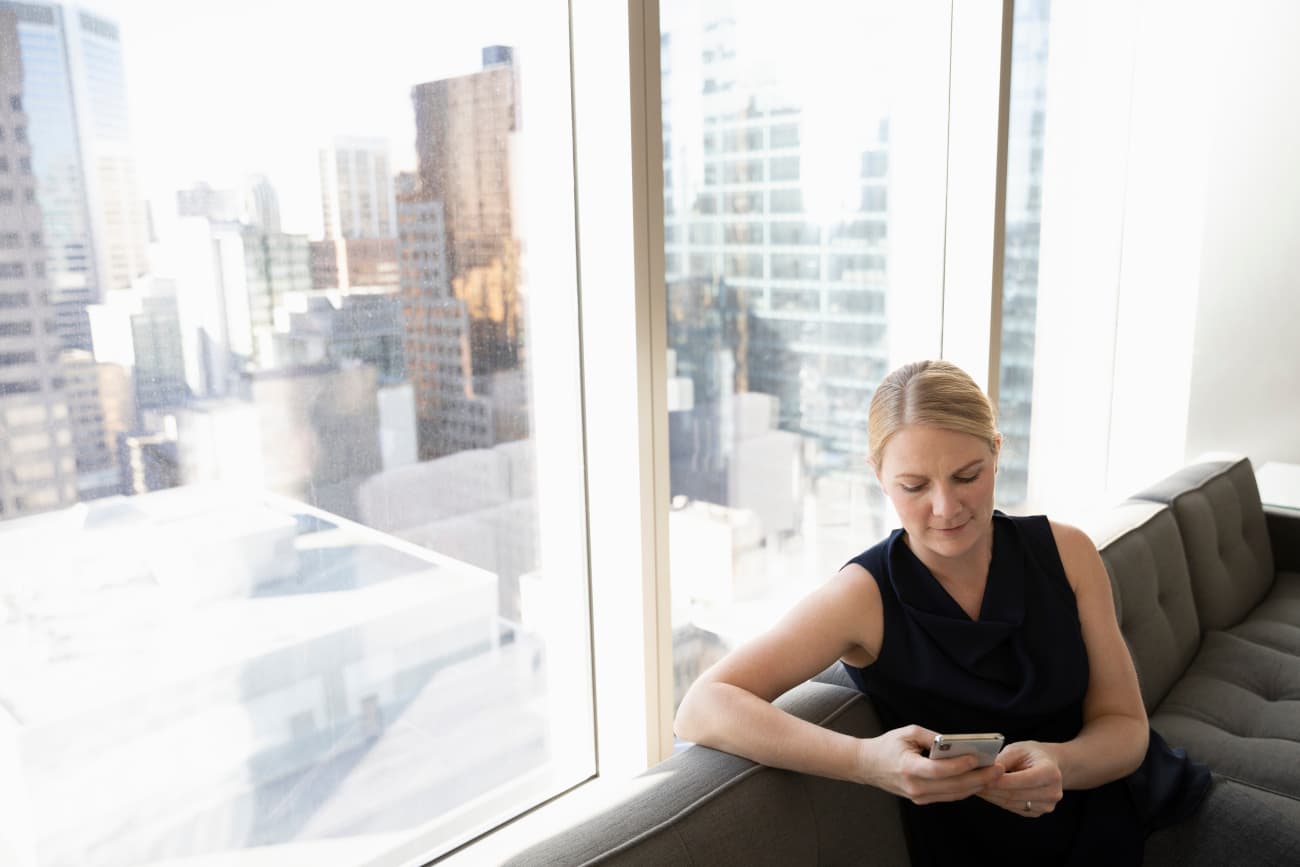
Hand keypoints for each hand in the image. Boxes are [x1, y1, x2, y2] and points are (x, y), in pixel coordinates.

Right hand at [859, 725, 1004, 804]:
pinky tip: (978, 780)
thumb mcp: (908, 732)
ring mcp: (918, 796)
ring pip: (954, 794)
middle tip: (998, 769)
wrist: (867, 765)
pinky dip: (965, 789)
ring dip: (976, 786)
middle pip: (953, 786)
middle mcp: (914, 786)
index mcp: (908, 767)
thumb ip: (933, 737)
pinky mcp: (921, 800)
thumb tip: (958, 743)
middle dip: (979, 778)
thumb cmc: (887, 745)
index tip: (976, 758)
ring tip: (994, 775)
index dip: (959, 766)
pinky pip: (948, 796)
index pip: (938, 770)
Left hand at [978, 740, 1063, 817]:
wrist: (1048, 765)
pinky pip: (1013, 808)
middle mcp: (1052, 792)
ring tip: (975, 787)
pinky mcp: (1038, 812)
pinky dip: (998, 801)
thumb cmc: (1031, 754)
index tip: (981, 777)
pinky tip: (987, 793)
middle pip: (1015, 793)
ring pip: (1012, 803)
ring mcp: (1047, 805)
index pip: (1022, 780)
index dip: (1000, 780)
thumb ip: (1003, 759)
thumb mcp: (1018, 749)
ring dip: (992, 796)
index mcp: (1050, 773)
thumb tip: (986, 769)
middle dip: (992, 789)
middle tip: (972, 782)